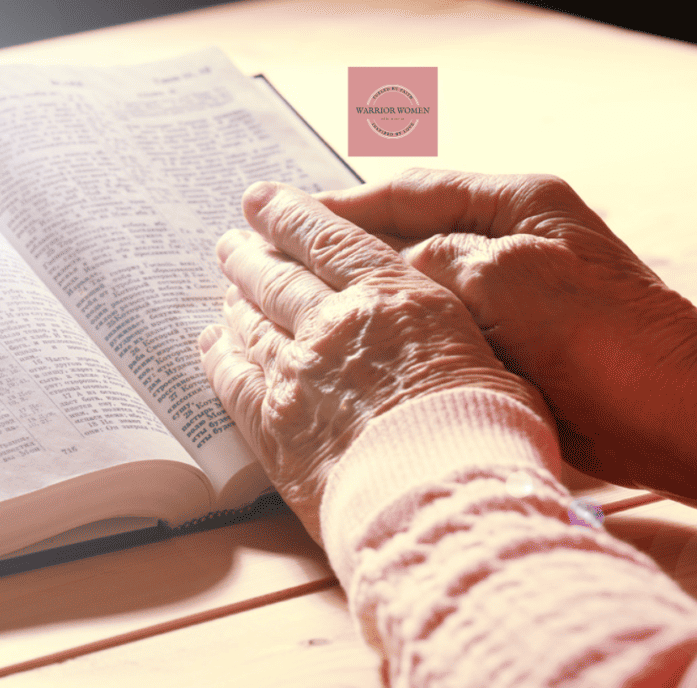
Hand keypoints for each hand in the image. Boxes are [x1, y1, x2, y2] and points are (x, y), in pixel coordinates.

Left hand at [198, 181, 554, 542]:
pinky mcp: (273, 424)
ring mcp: (297, 373)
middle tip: (230, 243)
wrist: (445, 497)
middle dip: (250, 256)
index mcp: (392, 297)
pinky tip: (210, 346)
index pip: (329, 241)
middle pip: (278, 278)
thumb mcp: (488, 357)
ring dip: (233, 302)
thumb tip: (434, 338)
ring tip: (223, 289)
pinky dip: (218, 357)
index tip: (261, 199)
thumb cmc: (487, 433)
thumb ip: (443, 336)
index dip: (289, 215)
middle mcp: (335, 324)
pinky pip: (233, 380)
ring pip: (251, 323)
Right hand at [317, 169, 696, 501]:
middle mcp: (508, 239)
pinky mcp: (503, 339)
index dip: (343, 203)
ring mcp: (506, 290)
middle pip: (406, 231)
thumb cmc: (603, 338)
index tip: (285, 212)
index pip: (412, 191)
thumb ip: (434, 259)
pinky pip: (429, 324)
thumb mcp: (506, 278)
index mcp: (517, 203)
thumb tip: (379, 267)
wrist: (666, 415)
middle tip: (279, 250)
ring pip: (413, 281)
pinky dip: (389, 329)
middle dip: (343, 241)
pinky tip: (350, 343)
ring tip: (301, 296)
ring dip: (361, 288)